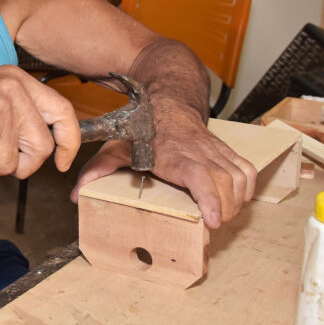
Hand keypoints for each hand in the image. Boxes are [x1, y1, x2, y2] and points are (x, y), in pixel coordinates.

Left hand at [70, 110, 256, 228]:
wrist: (167, 99)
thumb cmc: (143, 127)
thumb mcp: (116, 147)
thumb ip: (97, 170)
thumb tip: (75, 195)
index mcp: (174, 153)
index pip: (200, 175)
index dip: (211, 198)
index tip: (213, 219)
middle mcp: (198, 151)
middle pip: (224, 182)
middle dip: (225, 209)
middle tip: (214, 225)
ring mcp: (214, 150)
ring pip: (239, 176)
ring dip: (237, 201)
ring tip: (223, 216)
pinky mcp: (225, 149)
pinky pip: (246, 169)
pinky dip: (247, 187)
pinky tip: (238, 200)